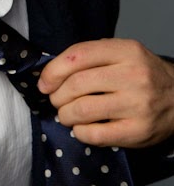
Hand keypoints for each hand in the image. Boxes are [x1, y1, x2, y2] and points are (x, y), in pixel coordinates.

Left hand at [37, 39, 173, 147]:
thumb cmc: (141, 75)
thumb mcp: (122, 54)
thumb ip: (90, 57)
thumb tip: (50, 74)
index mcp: (127, 51)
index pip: (77, 56)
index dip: (53, 71)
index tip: (45, 83)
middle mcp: (133, 75)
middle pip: (75, 85)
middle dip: (57, 95)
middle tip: (57, 100)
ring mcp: (137, 105)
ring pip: (81, 110)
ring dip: (65, 114)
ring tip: (67, 114)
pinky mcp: (138, 131)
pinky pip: (94, 134)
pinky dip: (79, 132)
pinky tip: (82, 127)